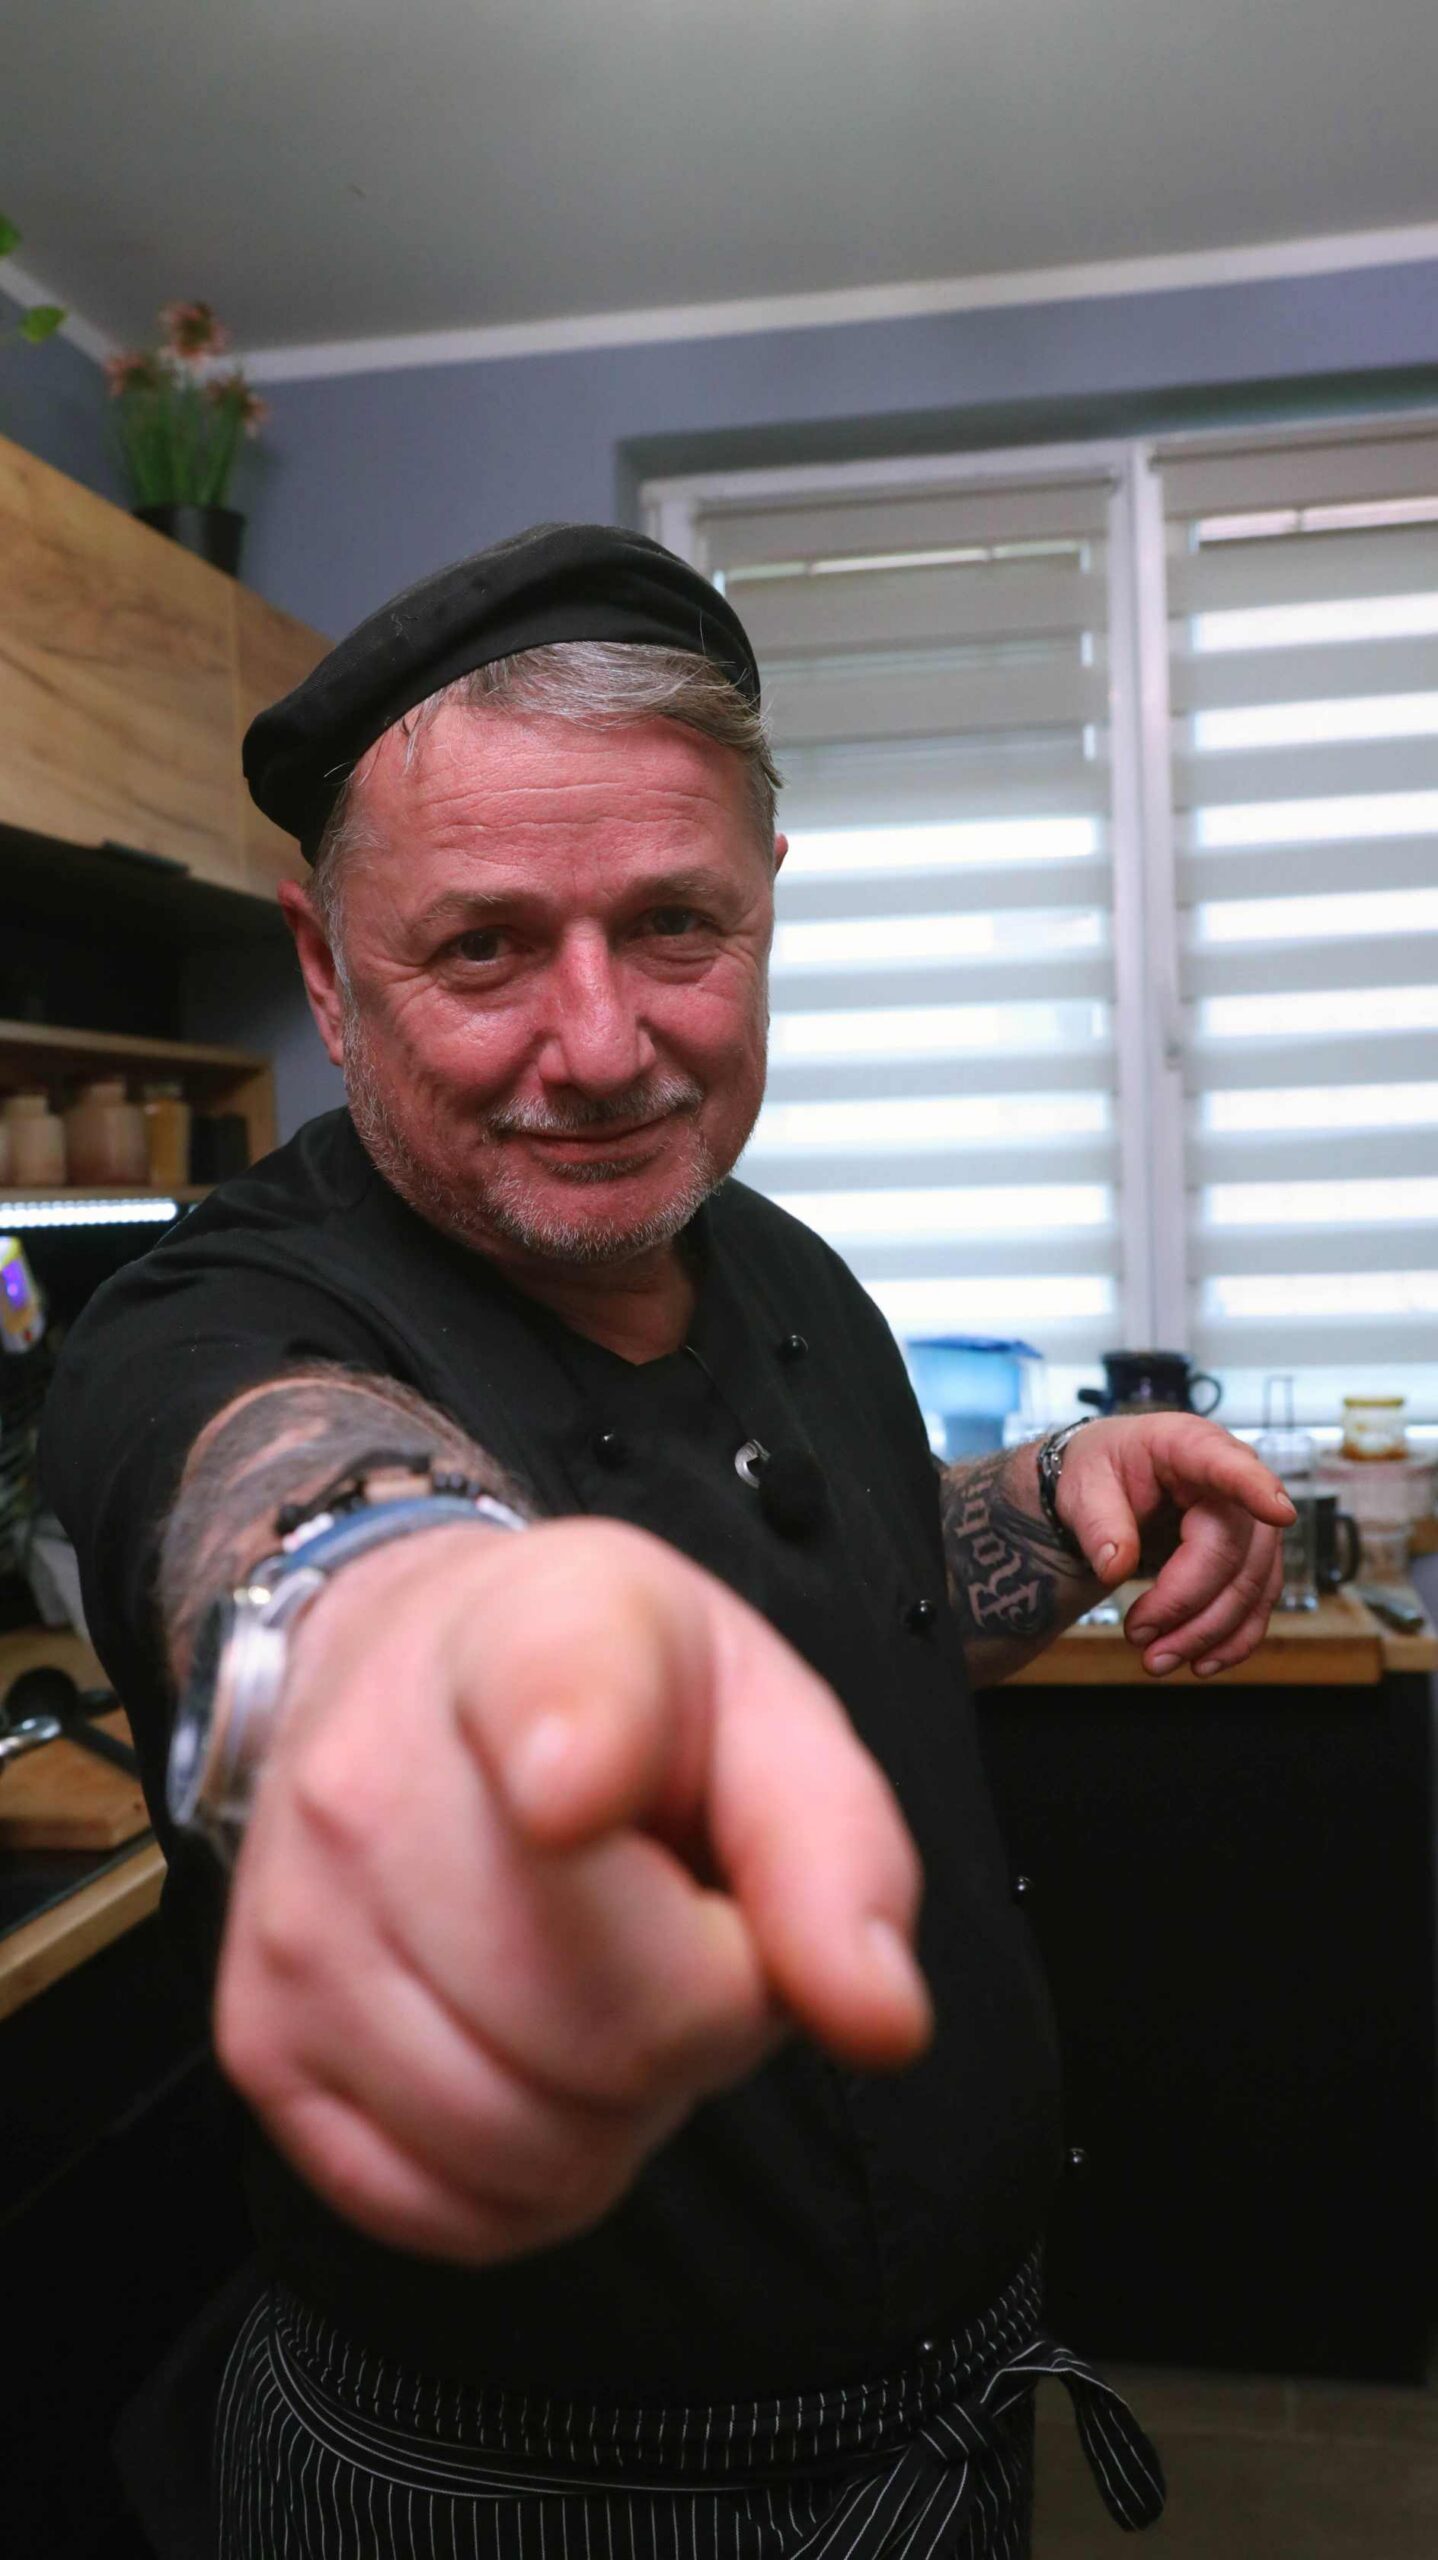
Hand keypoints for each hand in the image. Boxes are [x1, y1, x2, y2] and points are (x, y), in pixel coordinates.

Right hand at [213, 1518, 929, 2266]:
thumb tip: (876, 2016)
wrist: (401, 1666)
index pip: (545, 1703)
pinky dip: (529, 2176)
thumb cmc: (608, 1699)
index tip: (572, 1797)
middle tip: (678, 1924)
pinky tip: (531, 2053)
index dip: (578, 1762)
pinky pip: (448, 2210)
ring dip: (618, 2106)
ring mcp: (298, 1925)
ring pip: (533, 2142)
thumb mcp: (761, 1708)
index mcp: (532, 1642)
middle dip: (703, 2015)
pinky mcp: (260, 2046)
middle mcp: (372, 1781)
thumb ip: (837, 1851)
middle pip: (613, 2025)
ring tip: (601, 1977)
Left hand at [1055, 1414, 1293, 1677]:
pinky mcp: (1252, 1557)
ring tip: (1156, 1660)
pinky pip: (1257, 1604)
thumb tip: (1116, 1566)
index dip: (1254, 1489)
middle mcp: (1232, 1479)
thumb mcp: (1081, 1485)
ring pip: (1250, 1586)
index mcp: (1188, 1445)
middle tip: (1138, 1637)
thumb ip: (1098, 1523)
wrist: (1110, 1481)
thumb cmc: (1101, 1471)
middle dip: (1187, 1603)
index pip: (1227, 1465)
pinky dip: (1232, 1639)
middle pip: (1232, 1550)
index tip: (1278, 1512)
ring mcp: (1250, 1520)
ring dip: (1207, 1632)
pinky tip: (1202, 1662)